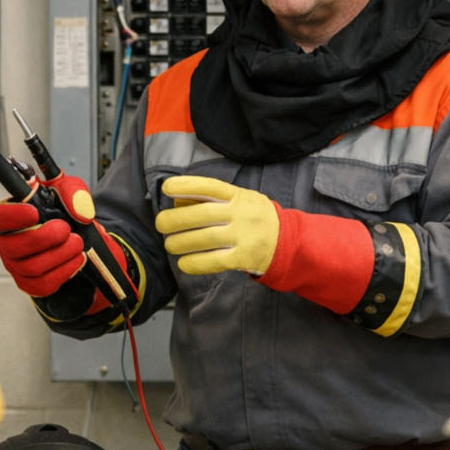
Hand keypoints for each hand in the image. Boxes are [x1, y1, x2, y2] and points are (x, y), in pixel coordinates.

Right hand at [0, 199, 83, 297]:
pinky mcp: (30, 284)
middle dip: (44, 238)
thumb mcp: (70, 192)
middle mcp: (7, 243)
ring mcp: (17, 266)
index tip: (34, 212)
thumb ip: (73, 192)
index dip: (13, 216)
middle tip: (65, 228)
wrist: (77, 238)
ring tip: (77, 243)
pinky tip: (76, 259)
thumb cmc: (63, 213)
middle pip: (13, 247)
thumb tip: (77, 211)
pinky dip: (64, 272)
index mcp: (10, 217)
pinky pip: (43, 284)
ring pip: (31, 267)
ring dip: (60, 254)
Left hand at [155, 176, 279, 275]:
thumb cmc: (254, 217)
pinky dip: (196, 263)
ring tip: (170, 245)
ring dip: (181, 242)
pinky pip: (215, 261)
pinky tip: (184, 264)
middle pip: (202, 214)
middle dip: (176, 219)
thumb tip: (178, 203)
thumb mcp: (240, 200)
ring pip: (205, 238)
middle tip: (161, 225)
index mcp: (238, 196)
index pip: (210, 186)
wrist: (288, 241)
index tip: (167, 188)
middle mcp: (241, 213)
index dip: (186, 186)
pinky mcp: (245, 257)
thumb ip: (213, 199)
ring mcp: (244, 236)